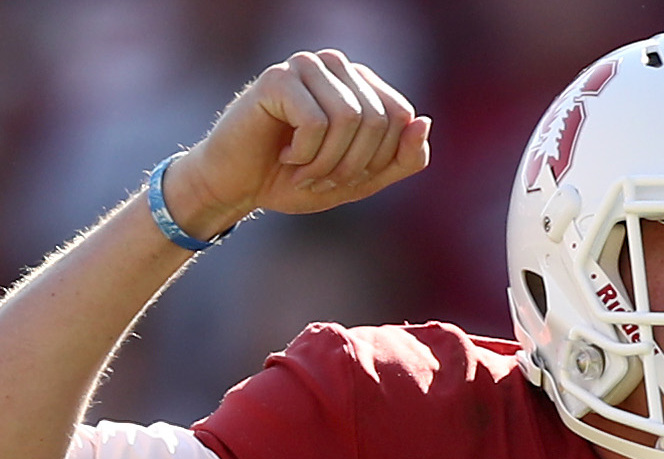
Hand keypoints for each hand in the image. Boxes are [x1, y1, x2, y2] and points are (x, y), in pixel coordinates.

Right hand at [164, 50, 429, 236]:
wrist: (238, 187)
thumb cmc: (296, 179)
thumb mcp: (362, 180)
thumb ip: (402, 159)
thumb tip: (424, 122)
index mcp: (360, 83)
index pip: (401, 116)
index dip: (379, 160)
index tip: (346, 175)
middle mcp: (335, 65)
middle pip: (378, 118)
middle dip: (354, 164)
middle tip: (320, 178)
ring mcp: (306, 66)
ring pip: (351, 118)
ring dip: (328, 162)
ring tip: (303, 170)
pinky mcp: (278, 78)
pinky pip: (316, 122)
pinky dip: (305, 155)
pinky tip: (284, 155)